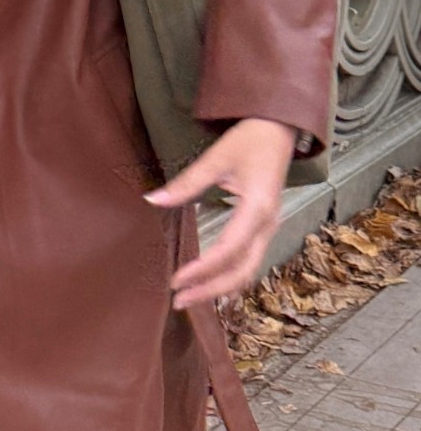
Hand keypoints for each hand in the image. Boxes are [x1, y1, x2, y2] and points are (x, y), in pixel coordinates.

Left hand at [144, 117, 296, 309]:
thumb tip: (152, 200)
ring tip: (188, 297)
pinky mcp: (264, 229)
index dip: (202, 269)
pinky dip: (229, 277)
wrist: (278, 131)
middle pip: (241, 270)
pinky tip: (208, 285)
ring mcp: (269, 229)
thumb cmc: (249, 141)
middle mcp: (268, 225)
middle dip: (210, 289)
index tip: (176, 280)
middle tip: (178, 300)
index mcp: (257, 208)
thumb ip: (186, 183)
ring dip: (219, 288)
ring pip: (248, 270)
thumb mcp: (216, 158)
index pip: (228, 250)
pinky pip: (249, 261)